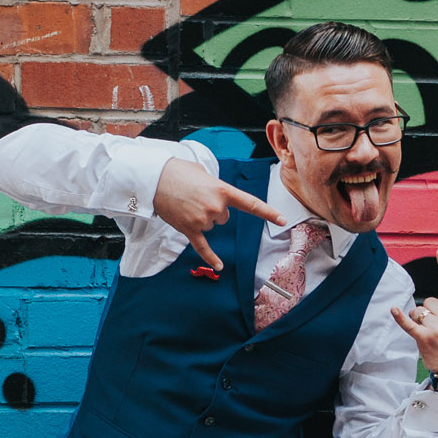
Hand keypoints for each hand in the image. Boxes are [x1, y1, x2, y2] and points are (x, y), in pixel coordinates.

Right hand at [153, 157, 285, 269]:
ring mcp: (202, 219)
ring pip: (211, 226)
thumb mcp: (204, 173)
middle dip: (212, 209)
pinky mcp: (189, 229)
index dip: (268, 212)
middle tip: (196, 196)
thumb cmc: (178, 172)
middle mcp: (215, 207)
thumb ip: (216, 186)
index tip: (282, 219)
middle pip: (224, 218)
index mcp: (223, 190)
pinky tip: (220, 265)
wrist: (154, 178)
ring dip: (201, 217)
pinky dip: (210, 257)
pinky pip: (203, 247)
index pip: (250, 204)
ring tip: (186, 204)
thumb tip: (215, 195)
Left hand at [391, 249, 437, 374]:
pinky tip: (393, 309)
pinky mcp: (425, 338)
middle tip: (437, 330)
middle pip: (427, 301)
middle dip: (427, 313)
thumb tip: (426, 305)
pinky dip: (400, 317)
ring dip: (418, 321)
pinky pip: (409, 324)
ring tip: (430, 336)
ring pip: (417, 312)